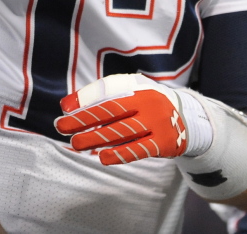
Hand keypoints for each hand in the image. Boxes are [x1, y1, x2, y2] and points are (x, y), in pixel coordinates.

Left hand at [55, 73, 190, 165]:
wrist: (186, 119)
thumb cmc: (147, 105)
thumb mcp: (129, 92)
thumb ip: (99, 96)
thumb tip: (67, 105)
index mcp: (138, 89)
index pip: (107, 94)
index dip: (85, 101)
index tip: (64, 109)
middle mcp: (148, 103)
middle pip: (111, 111)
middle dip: (84, 120)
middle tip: (61, 127)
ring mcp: (157, 123)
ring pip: (122, 132)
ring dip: (96, 138)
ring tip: (76, 143)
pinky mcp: (163, 143)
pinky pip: (138, 149)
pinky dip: (119, 154)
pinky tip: (103, 157)